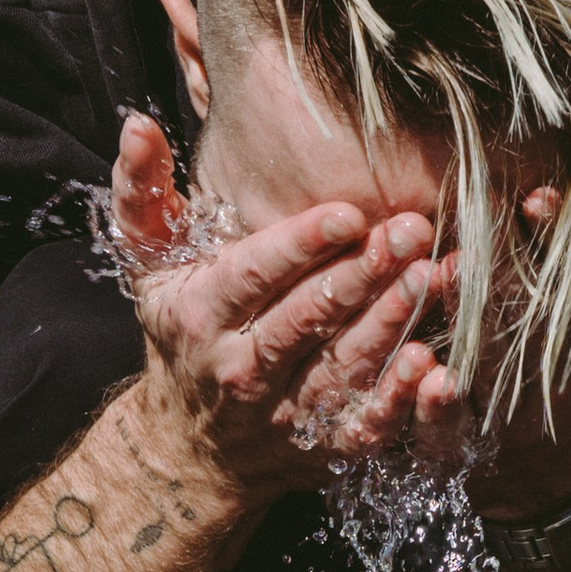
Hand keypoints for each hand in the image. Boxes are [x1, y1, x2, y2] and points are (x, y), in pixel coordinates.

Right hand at [109, 114, 457, 499]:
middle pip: (306, 318)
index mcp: (201, 315)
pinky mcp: (322, 445)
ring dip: (390, 322)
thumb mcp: (148, 266)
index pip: (253, 276)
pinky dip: (396, 399)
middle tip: (411, 231)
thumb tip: (137, 124)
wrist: (189, 447)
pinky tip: (429, 363)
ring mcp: (285, 412)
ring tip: (433, 275)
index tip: (349, 214)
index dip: (300, 246)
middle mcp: (241, 368)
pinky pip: (364, 425)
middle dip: (361, 273)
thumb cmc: (179, 331)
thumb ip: (142, 193)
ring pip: (342, 366)